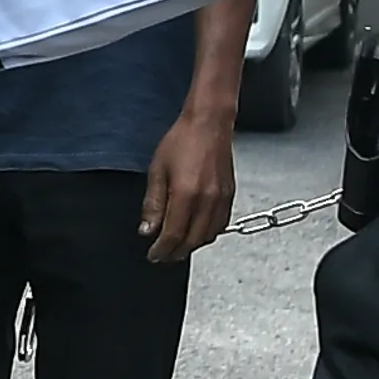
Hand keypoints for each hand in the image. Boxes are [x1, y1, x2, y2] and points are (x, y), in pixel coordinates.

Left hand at [139, 98, 237, 261]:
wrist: (209, 123)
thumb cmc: (182, 140)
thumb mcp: (157, 170)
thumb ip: (153, 203)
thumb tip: (147, 230)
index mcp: (187, 194)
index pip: (174, 235)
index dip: (162, 250)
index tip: (153, 255)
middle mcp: (208, 200)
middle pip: (192, 241)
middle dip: (175, 253)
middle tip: (162, 255)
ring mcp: (222, 199)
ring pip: (208, 236)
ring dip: (192, 245)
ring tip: (177, 246)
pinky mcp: (231, 195)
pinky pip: (221, 225)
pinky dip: (207, 234)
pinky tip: (196, 231)